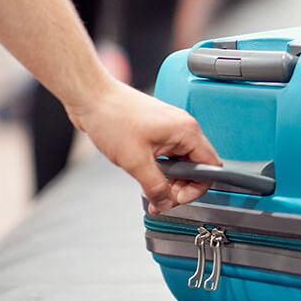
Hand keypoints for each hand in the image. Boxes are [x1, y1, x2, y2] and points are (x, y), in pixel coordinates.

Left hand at [68, 80, 220, 213]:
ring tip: (151, 190)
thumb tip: (166, 203)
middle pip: (196, 167)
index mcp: (186, 131)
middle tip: (161, 198)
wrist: (91, 97)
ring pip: (181, 163)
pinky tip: (146, 176)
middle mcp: (182, 128)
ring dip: (169, 180)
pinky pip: (168, 156)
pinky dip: (160, 170)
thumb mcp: (135, 161)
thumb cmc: (112, 116)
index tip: (177, 198)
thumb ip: (155, 187)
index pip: (210, 167)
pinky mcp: (157, 131)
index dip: (196, 188)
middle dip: (180, 187)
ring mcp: (169, 129)